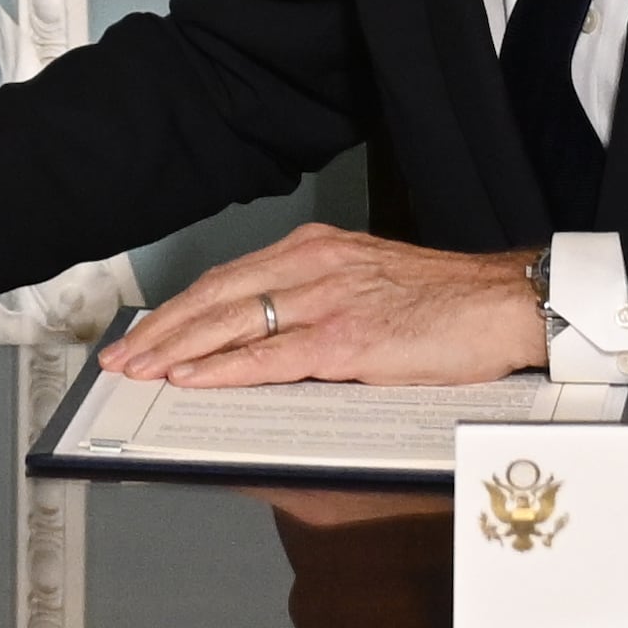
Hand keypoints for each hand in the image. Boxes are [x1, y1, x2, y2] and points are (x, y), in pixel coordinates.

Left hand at [102, 223, 540, 385]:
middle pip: (216, 295)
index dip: (180, 308)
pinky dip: (224, 368)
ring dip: (177, 350)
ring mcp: (329, 299)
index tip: (145, 331)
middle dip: (162, 329)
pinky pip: (271, 356)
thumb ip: (317, 301)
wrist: (506, 303)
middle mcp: (313, 264)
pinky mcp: (349, 338)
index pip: (228, 278)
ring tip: (140, 371)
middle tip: (121, 356)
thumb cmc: (446, 303)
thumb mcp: (367, 284)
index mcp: (316, 248)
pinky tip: (193, 379)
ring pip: (232, 322)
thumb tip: (268, 338)